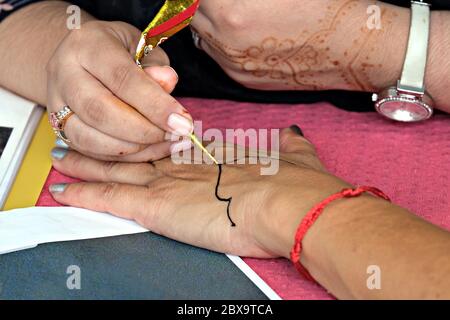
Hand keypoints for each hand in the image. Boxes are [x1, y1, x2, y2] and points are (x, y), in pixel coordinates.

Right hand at [47, 20, 193, 161]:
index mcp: (87, 44)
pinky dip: (121, 157)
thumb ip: (155, 65)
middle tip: (173, 136)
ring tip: (164, 144)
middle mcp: (63, 72)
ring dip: (132, 148)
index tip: (182, 122)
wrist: (82, 58)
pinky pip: (88, 151)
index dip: (155, 105)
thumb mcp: (141, 46)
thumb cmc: (120, 51)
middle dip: (143, 131)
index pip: (123, 79)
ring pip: (89, 137)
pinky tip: (148, 151)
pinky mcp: (57, 126)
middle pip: (100, 111)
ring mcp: (54, 102)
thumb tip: (168, 82)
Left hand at [49, 127, 349, 257]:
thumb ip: (290, 146)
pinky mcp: (158, 206)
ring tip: (63, 157)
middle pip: (136, 151)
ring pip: (116, 170)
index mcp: (213, 155)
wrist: (291, 203)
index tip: (137, 133)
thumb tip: (292, 134)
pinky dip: (86, 194)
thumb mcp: (295, 157)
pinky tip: (64, 191)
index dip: (151, 138)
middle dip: (110, 145)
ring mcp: (169, 182)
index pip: (172, 145)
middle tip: (83, 136)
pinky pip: (112, 198)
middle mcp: (186, 164)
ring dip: (88, 164)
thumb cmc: (295, 185)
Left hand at [192, 0, 407, 91]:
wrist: (350, 47)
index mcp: (232, 12)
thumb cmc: (322, 6)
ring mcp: (233, 66)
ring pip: (200, 36)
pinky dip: (220, 40)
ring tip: (228, 8)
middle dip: (198, 0)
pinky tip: (244, 30)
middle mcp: (225, 44)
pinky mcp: (244, 80)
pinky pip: (218, 56)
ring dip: (206, 19)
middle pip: (190, 14)